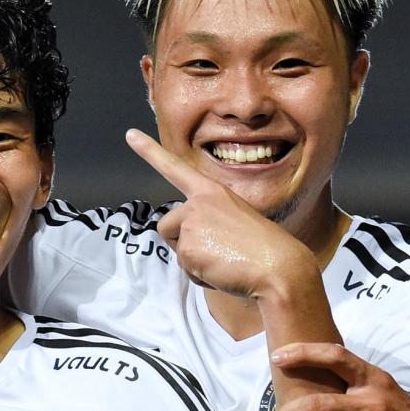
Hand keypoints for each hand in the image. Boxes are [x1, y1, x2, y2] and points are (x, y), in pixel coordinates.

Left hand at [124, 129, 312, 297]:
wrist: (279, 268)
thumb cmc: (265, 249)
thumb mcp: (235, 223)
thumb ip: (209, 223)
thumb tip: (194, 245)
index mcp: (213, 191)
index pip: (175, 168)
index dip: (150, 151)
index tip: (130, 134)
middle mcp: (198, 202)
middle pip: (167, 227)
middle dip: (183, 244)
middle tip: (219, 250)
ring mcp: (191, 222)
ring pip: (175, 249)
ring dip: (193, 261)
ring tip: (223, 259)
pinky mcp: (187, 246)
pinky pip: (185, 269)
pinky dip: (201, 276)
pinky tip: (223, 270)